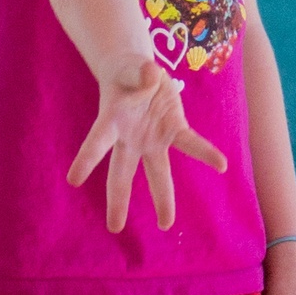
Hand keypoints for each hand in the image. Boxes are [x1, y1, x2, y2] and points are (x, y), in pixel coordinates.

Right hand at [68, 54, 226, 232]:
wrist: (137, 72)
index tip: (73, 180)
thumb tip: (150, 77)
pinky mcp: (173, 131)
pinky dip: (205, 153)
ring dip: (162, 197)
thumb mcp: (130, 67)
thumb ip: (139, 72)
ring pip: (156, 172)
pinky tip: (221, 165)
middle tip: (114, 227)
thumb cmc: (127, 73)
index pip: (96, 142)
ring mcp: (151, 139)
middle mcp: (129, 138)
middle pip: (121, 172)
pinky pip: (190, 145)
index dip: (86, 159)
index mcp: (111, 120)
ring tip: (166, 223)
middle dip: (118, 199)